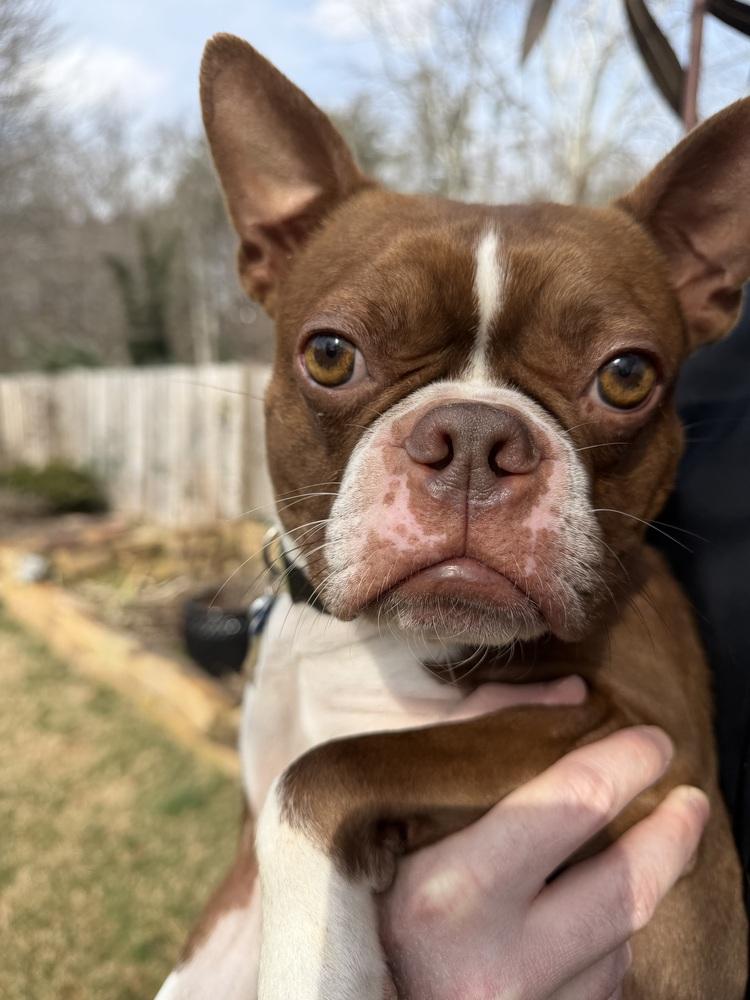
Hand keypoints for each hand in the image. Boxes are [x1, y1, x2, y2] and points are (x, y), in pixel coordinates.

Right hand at [380, 725, 707, 999]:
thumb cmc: (372, 893)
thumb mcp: (400, 807)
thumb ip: (478, 734)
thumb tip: (570, 697)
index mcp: (448, 890)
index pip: (570, 804)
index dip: (625, 763)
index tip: (654, 741)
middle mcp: (492, 962)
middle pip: (625, 885)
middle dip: (673, 833)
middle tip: (691, 798)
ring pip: (620, 942)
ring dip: (633, 891)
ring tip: (645, 854)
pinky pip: (603, 987)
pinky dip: (605, 945)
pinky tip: (587, 922)